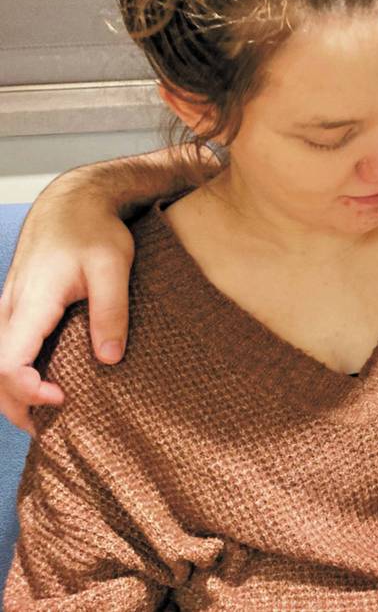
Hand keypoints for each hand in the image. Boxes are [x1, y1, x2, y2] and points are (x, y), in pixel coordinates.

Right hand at [0, 180, 134, 433]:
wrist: (73, 203)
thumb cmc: (95, 232)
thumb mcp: (114, 268)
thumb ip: (111, 313)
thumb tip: (109, 360)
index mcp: (30, 304)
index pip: (6, 363)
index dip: (27, 391)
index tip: (63, 399)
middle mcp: (9, 310)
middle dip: (17, 406)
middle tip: (56, 426)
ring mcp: (9, 310)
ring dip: (15, 393)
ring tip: (53, 415)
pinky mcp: (18, 309)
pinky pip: (7, 349)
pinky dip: (18, 374)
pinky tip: (48, 385)